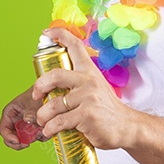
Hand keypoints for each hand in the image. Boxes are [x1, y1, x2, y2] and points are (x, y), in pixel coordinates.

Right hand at [0, 89, 45, 149]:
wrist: (53, 92)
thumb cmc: (41, 92)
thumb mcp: (34, 101)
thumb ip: (30, 111)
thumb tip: (27, 120)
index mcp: (10, 112)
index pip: (3, 129)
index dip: (8, 137)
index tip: (18, 141)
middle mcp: (16, 120)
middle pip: (11, 138)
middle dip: (18, 143)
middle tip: (26, 144)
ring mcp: (25, 125)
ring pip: (23, 140)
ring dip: (31, 139)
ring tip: (40, 131)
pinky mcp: (34, 129)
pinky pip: (35, 138)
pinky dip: (40, 137)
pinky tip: (44, 130)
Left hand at [32, 27, 131, 149]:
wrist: (127, 127)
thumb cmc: (107, 110)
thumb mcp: (95, 88)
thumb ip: (78, 84)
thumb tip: (52, 86)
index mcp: (89, 71)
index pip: (75, 45)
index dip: (60, 34)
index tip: (46, 32)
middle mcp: (88, 81)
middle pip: (55, 75)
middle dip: (39, 86)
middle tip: (36, 95)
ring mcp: (87, 98)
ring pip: (53, 104)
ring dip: (42, 116)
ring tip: (42, 122)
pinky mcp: (86, 115)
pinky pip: (59, 121)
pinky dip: (49, 128)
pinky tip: (49, 131)